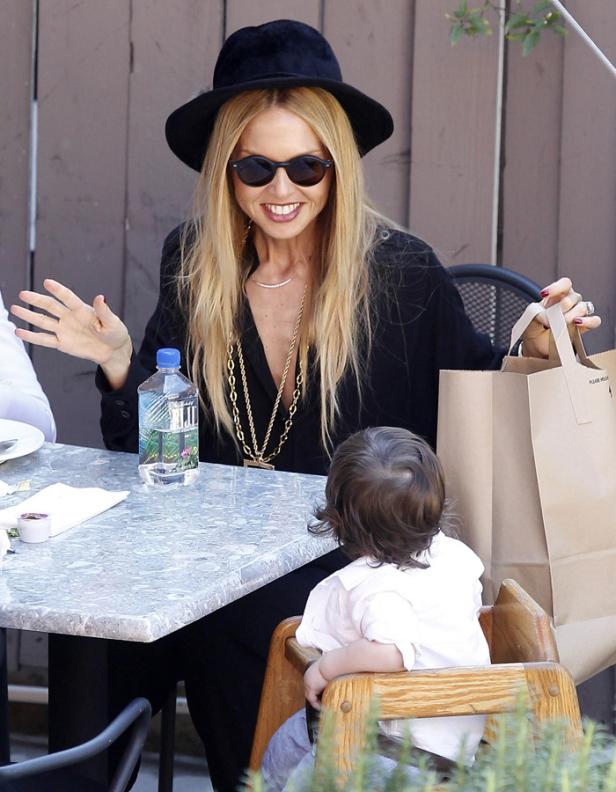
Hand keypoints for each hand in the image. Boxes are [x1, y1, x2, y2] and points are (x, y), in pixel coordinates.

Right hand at [12, 279, 131, 379]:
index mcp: (82, 310)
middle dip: (36, 300)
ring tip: (14, 308)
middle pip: (50, 306)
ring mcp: (64, 330)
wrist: (113, 350)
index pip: (67, 298)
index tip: (47, 282)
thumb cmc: (114, 333)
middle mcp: (69, 317)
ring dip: (29, 315)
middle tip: (22, 294)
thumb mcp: (113, 322)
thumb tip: (100, 297)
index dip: (58, 290)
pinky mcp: (62, 343)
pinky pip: (44, 339)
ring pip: (43, 321)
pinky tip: (19, 332)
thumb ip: (104, 311)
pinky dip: (31, 337)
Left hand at [304, 659, 328, 709]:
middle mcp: (307, 677)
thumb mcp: (328, 670)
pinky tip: (322, 707)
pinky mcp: (311, 688)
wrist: (330, 664)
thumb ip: (328, 675)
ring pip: (310, 696)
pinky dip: (316, 704)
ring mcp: (308, 683)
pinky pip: (312, 700)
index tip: (321, 696)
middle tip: (322, 703)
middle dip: (315, 697)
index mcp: (311, 672)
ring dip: (316, 701)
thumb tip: (333, 679)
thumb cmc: (332, 665)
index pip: (311, 684)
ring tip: (322, 706)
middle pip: (309, 691)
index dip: (316, 691)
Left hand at [522, 277, 601, 357]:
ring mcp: (578, 314)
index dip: (556, 287)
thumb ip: (536, 314)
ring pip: (583, 307)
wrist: (537, 345)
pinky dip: (588, 321)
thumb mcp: (530, 319)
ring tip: (562, 323)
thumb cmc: (535, 328)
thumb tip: (547, 317)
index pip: (564, 284)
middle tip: (551, 317)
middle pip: (574, 297)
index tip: (544, 294)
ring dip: (571, 315)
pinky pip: (594, 320)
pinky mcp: (584, 327)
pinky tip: (577, 323)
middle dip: (561, 307)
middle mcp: (570, 302)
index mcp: (558, 295)